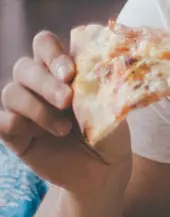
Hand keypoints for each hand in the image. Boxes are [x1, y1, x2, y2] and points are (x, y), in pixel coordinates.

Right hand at [0, 31, 130, 194]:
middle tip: (67, 100)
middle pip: (24, 67)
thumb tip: (88, 73)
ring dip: (38, 109)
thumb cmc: (109, 134)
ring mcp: (23, 108)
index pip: (44, 44)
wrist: (102, 172)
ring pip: (11, 92)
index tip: (70, 73)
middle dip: (46, 82)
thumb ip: (97, 89)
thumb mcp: (111, 109)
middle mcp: (38, 85)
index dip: (52, 54)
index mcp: (62, 70)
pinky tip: (37, 135)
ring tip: (64, 129)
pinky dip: (14, 124)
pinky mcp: (13, 133)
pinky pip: (1, 121)